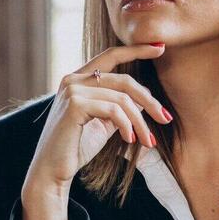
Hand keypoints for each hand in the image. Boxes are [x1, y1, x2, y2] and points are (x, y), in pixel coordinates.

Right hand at [24, 42, 172, 192]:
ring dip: (141, 122)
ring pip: (122, 99)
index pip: (112, 55)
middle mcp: (73, 79)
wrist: (52, 171)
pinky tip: (130, 140)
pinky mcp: (74, 105)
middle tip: (166, 119)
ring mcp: (72, 90)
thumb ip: (119, 107)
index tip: (161, 48)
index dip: (137, 50)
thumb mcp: (104, 123)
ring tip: (148, 141)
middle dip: (149, 100)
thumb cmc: (76, 148)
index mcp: (78, 79)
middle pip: (124, 80)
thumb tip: (144, 99)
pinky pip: (113, 110)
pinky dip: (127, 126)